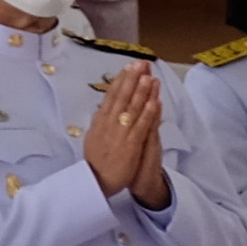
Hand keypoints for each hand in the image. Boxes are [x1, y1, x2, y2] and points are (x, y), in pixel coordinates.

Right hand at [84, 60, 165, 201]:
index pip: (111, 97)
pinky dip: (147, 113)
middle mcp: (108, 124)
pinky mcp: (130, 144)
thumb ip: (100, 124)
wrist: (96, 182)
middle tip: (140, 63)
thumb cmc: (96, 162)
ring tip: (149, 76)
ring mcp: (120, 133)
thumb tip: (102, 110)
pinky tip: (154, 101)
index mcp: (100, 122)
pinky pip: (140, 126)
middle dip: (131, 79)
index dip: (120, 81)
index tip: (128, 67)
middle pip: (121, 97)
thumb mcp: (93, 139)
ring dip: (141, 91)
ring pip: (132, 108)